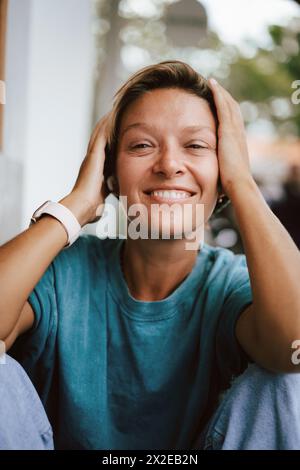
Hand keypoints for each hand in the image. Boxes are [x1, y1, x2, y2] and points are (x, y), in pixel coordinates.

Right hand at [60, 113, 110, 226]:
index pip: (106, 154)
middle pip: (102, 141)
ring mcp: (92, 157)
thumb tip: (108, 206)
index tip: (120, 137)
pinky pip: (101, 136)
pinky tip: (112, 115)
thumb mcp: (103, 198)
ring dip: (107, 124)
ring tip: (115, 111)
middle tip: (117, 116)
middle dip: (109, 130)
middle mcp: (92, 162)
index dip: (112, 145)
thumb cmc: (91, 208)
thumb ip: (107, 197)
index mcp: (96, 171)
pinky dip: (106, 125)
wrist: (83, 206)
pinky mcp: (94, 155)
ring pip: (100, 135)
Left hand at [208, 79, 252, 196]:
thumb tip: (210, 174)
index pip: (232, 120)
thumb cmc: (231, 184)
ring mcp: (235, 131)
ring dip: (221, 91)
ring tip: (211, 81)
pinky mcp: (228, 130)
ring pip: (229, 104)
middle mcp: (239, 133)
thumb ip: (218, 167)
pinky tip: (211, 84)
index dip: (226, 109)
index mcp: (238, 142)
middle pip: (233, 108)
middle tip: (214, 86)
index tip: (218, 101)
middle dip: (224, 96)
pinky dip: (218, 94)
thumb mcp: (224, 171)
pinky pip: (223, 106)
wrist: (238, 184)